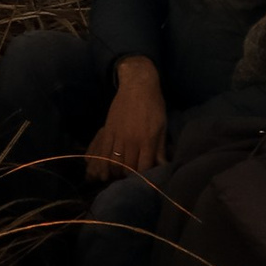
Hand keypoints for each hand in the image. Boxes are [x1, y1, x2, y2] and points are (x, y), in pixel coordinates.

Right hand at [84, 60, 167, 181]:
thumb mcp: (163, 126)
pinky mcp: (108, 130)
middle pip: (126, 167)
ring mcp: (118, 135)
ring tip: (117, 177)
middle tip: (129, 180)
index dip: (142, 177)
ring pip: (113, 162)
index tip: (143, 181)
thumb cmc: (154, 105)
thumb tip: (163, 166)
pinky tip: (104, 169)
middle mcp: (131, 140)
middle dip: (127, 177)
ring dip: (114, 173)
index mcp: (147, 140)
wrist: (137, 84)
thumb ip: (161, 148)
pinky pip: (103, 151)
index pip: (143, 167)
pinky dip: (102, 162)